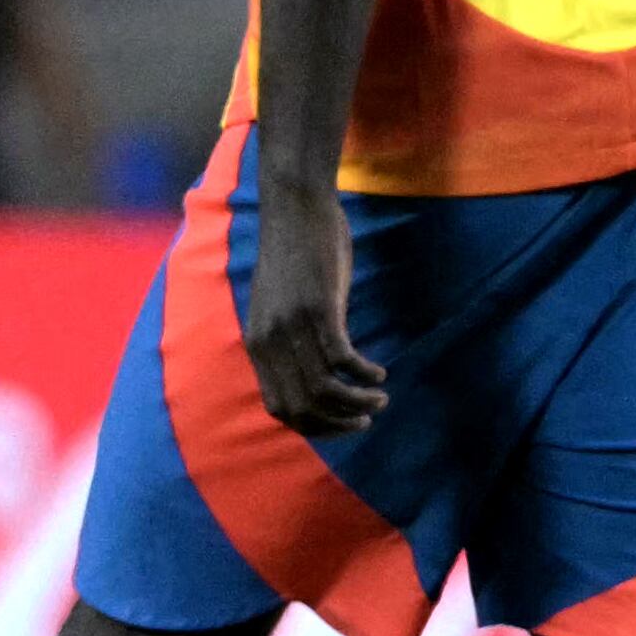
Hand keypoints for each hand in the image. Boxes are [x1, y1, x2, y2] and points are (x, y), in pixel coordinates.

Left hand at [241, 202, 384, 439]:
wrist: (293, 209)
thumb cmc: (293, 255)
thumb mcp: (278, 305)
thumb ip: (286, 338)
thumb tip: (308, 368)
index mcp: (257, 344)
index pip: (279, 408)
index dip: (312, 426)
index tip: (340, 425)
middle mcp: (269, 341)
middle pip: (302, 407)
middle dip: (337, 424)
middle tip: (366, 420)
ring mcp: (292, 326)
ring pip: (324, 390)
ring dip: (356, 403)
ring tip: (378, 400)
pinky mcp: (318, 308)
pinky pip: (342, 359)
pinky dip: (363, 374)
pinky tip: (378, 373)